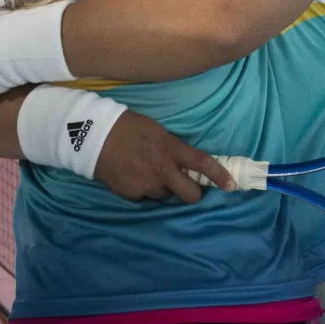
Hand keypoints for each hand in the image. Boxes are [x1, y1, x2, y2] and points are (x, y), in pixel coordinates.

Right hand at [93, 110, 235, 203]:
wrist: (92, 136)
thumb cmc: (128, 127)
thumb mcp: (156, 131)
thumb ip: (173, 147)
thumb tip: (184, 162)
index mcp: (170, 149)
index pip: (202, 163)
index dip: (219, 176)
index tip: (232, 185)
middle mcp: (162, 170)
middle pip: (190, 194)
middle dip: (191, 192)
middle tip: (183, 183)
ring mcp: (146, 185)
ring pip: (165, 196)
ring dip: (162, 188)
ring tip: (146, 171)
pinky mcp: (131, 194)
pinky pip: (145, 197)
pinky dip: (143, 189)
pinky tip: (132, 175)